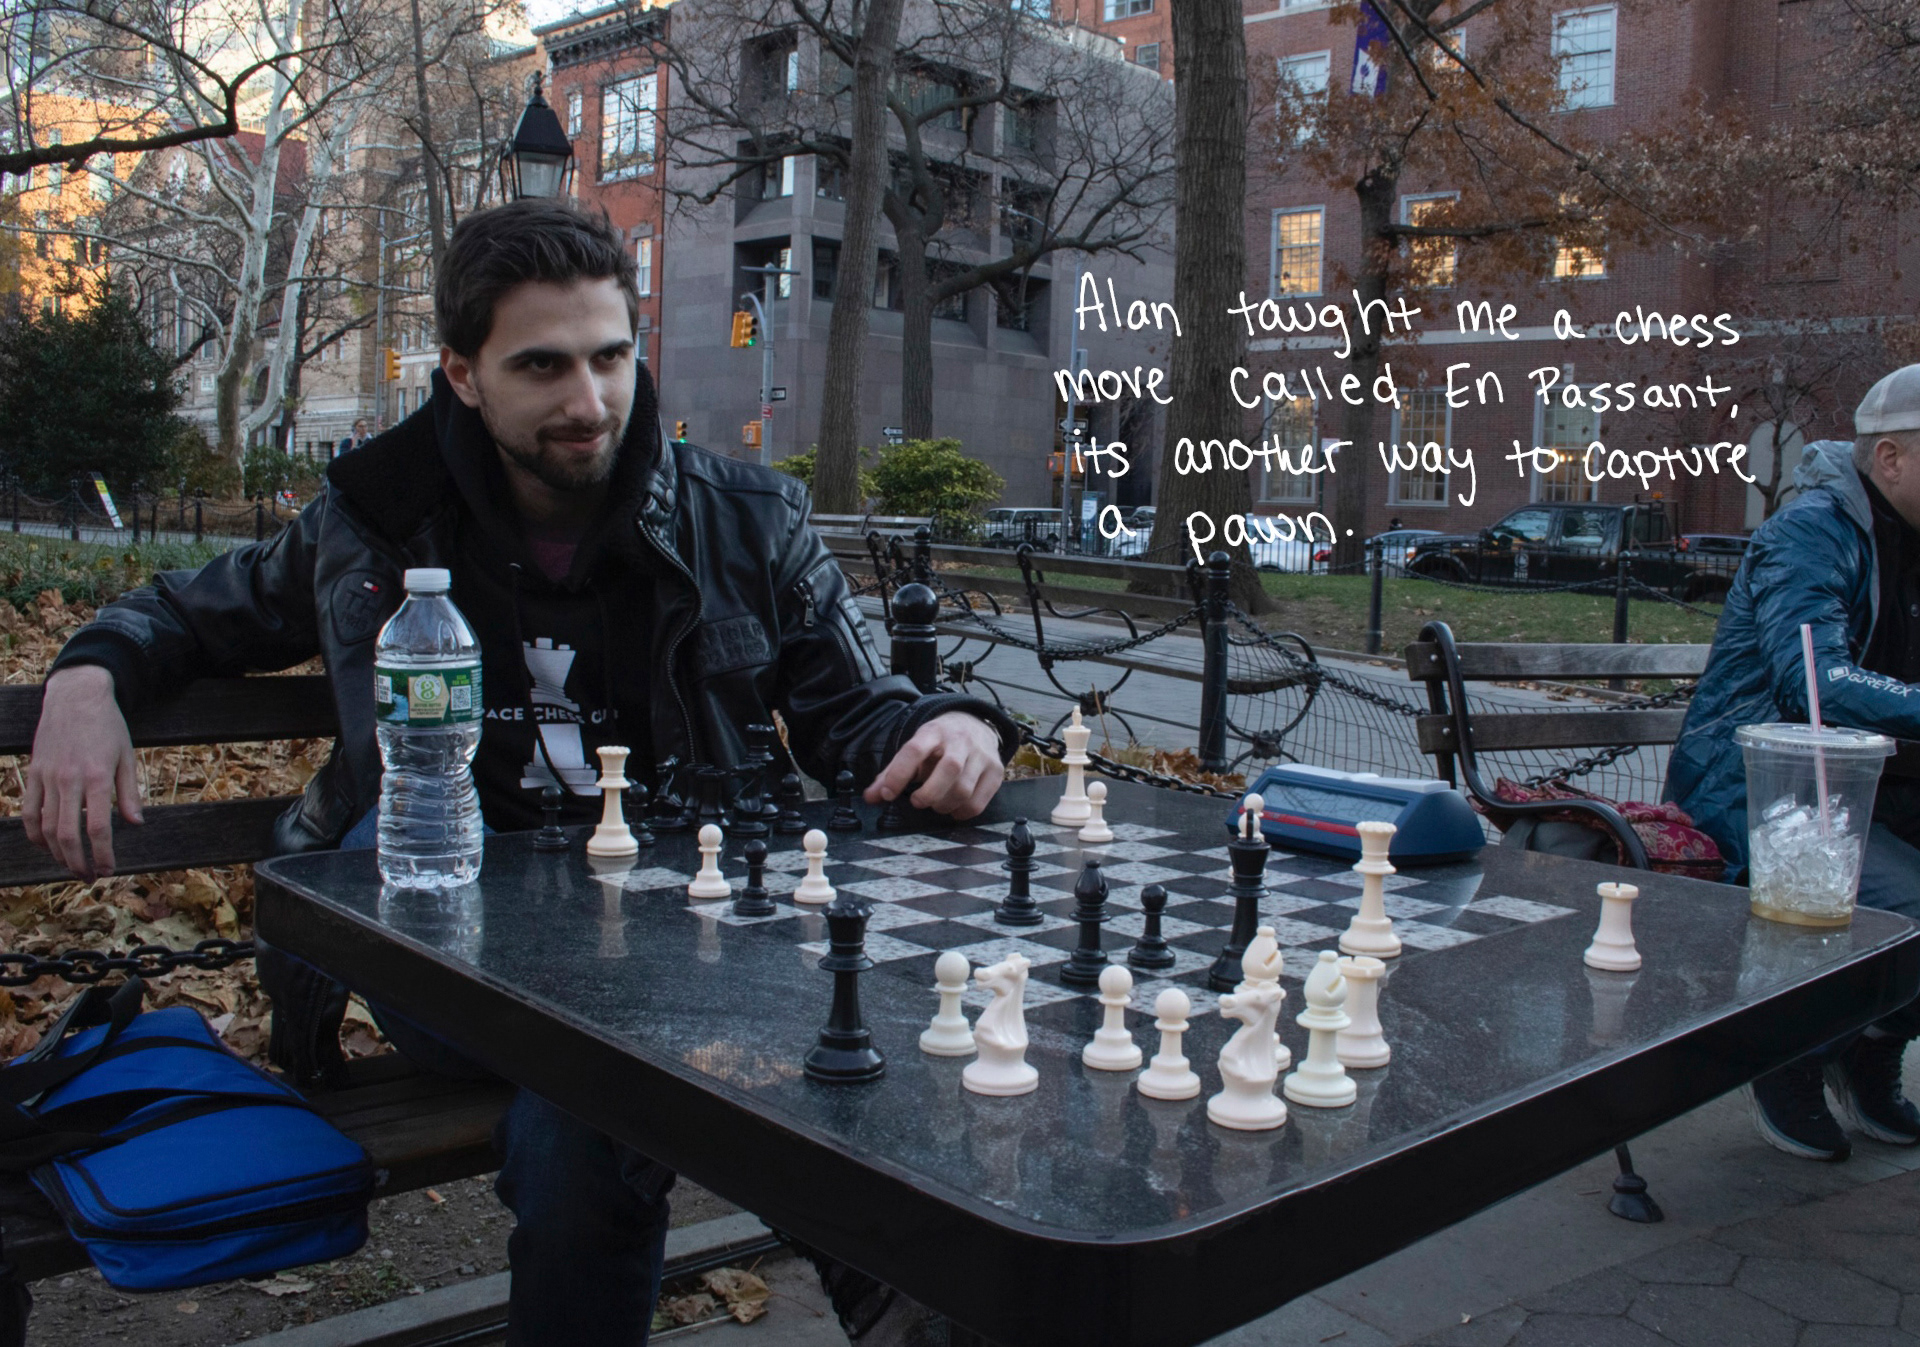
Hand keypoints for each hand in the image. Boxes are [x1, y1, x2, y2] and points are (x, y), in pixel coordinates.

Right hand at [21, 665, 142, 880]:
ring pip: (46, 827)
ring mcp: (47, 777)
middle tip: (89, 877)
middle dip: (77, 862)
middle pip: (67, 834)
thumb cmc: (107, 727)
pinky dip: (34, 833)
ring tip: (71, 866)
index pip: (97, 828)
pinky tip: (45, 846)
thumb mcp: (127, 756)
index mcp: (96, 777)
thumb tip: (135, 823)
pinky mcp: (34, 773)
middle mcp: (68, 780)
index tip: (109, 870)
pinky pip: (29, 811)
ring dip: (57, 853)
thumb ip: (129, 792)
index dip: (102, 854)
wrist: (76, 697)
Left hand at [866, 713, 1003, 819]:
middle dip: (929, 794)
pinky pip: (978, 802)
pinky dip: (961, 812)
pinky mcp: (996, 771)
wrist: (974, 724)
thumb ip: (892, 773)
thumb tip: (871, 797)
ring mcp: (982, 755)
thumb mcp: (915, 748)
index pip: (914, 750)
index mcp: (933, 732)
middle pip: (949, 769)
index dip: (898, 774)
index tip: (887, 794)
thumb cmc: (939, 743)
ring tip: (935, 804)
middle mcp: (960, 740)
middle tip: (917, 801)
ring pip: (964, 789)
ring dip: (943, 805)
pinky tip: (952, 808)